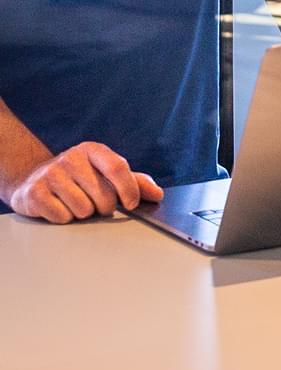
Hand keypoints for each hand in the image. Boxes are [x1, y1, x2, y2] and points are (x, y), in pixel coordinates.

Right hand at [8, 143, 162, 223]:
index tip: (132, 204)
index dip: (129, 189)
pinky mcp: (34, 193)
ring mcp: (50, 174)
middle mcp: (71, 158)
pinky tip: (59, 208)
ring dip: (83, 214)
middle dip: (105, 208)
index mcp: (93, 150)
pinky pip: (62, 217)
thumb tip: (157, 194)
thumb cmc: (79, 178)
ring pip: (83, 210)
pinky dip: (64, 219)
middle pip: (103, 195)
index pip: (117, 167)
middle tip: (98, 206)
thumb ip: (134, 182)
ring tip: (76, 204)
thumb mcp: (106, 174)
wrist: (34, 179)